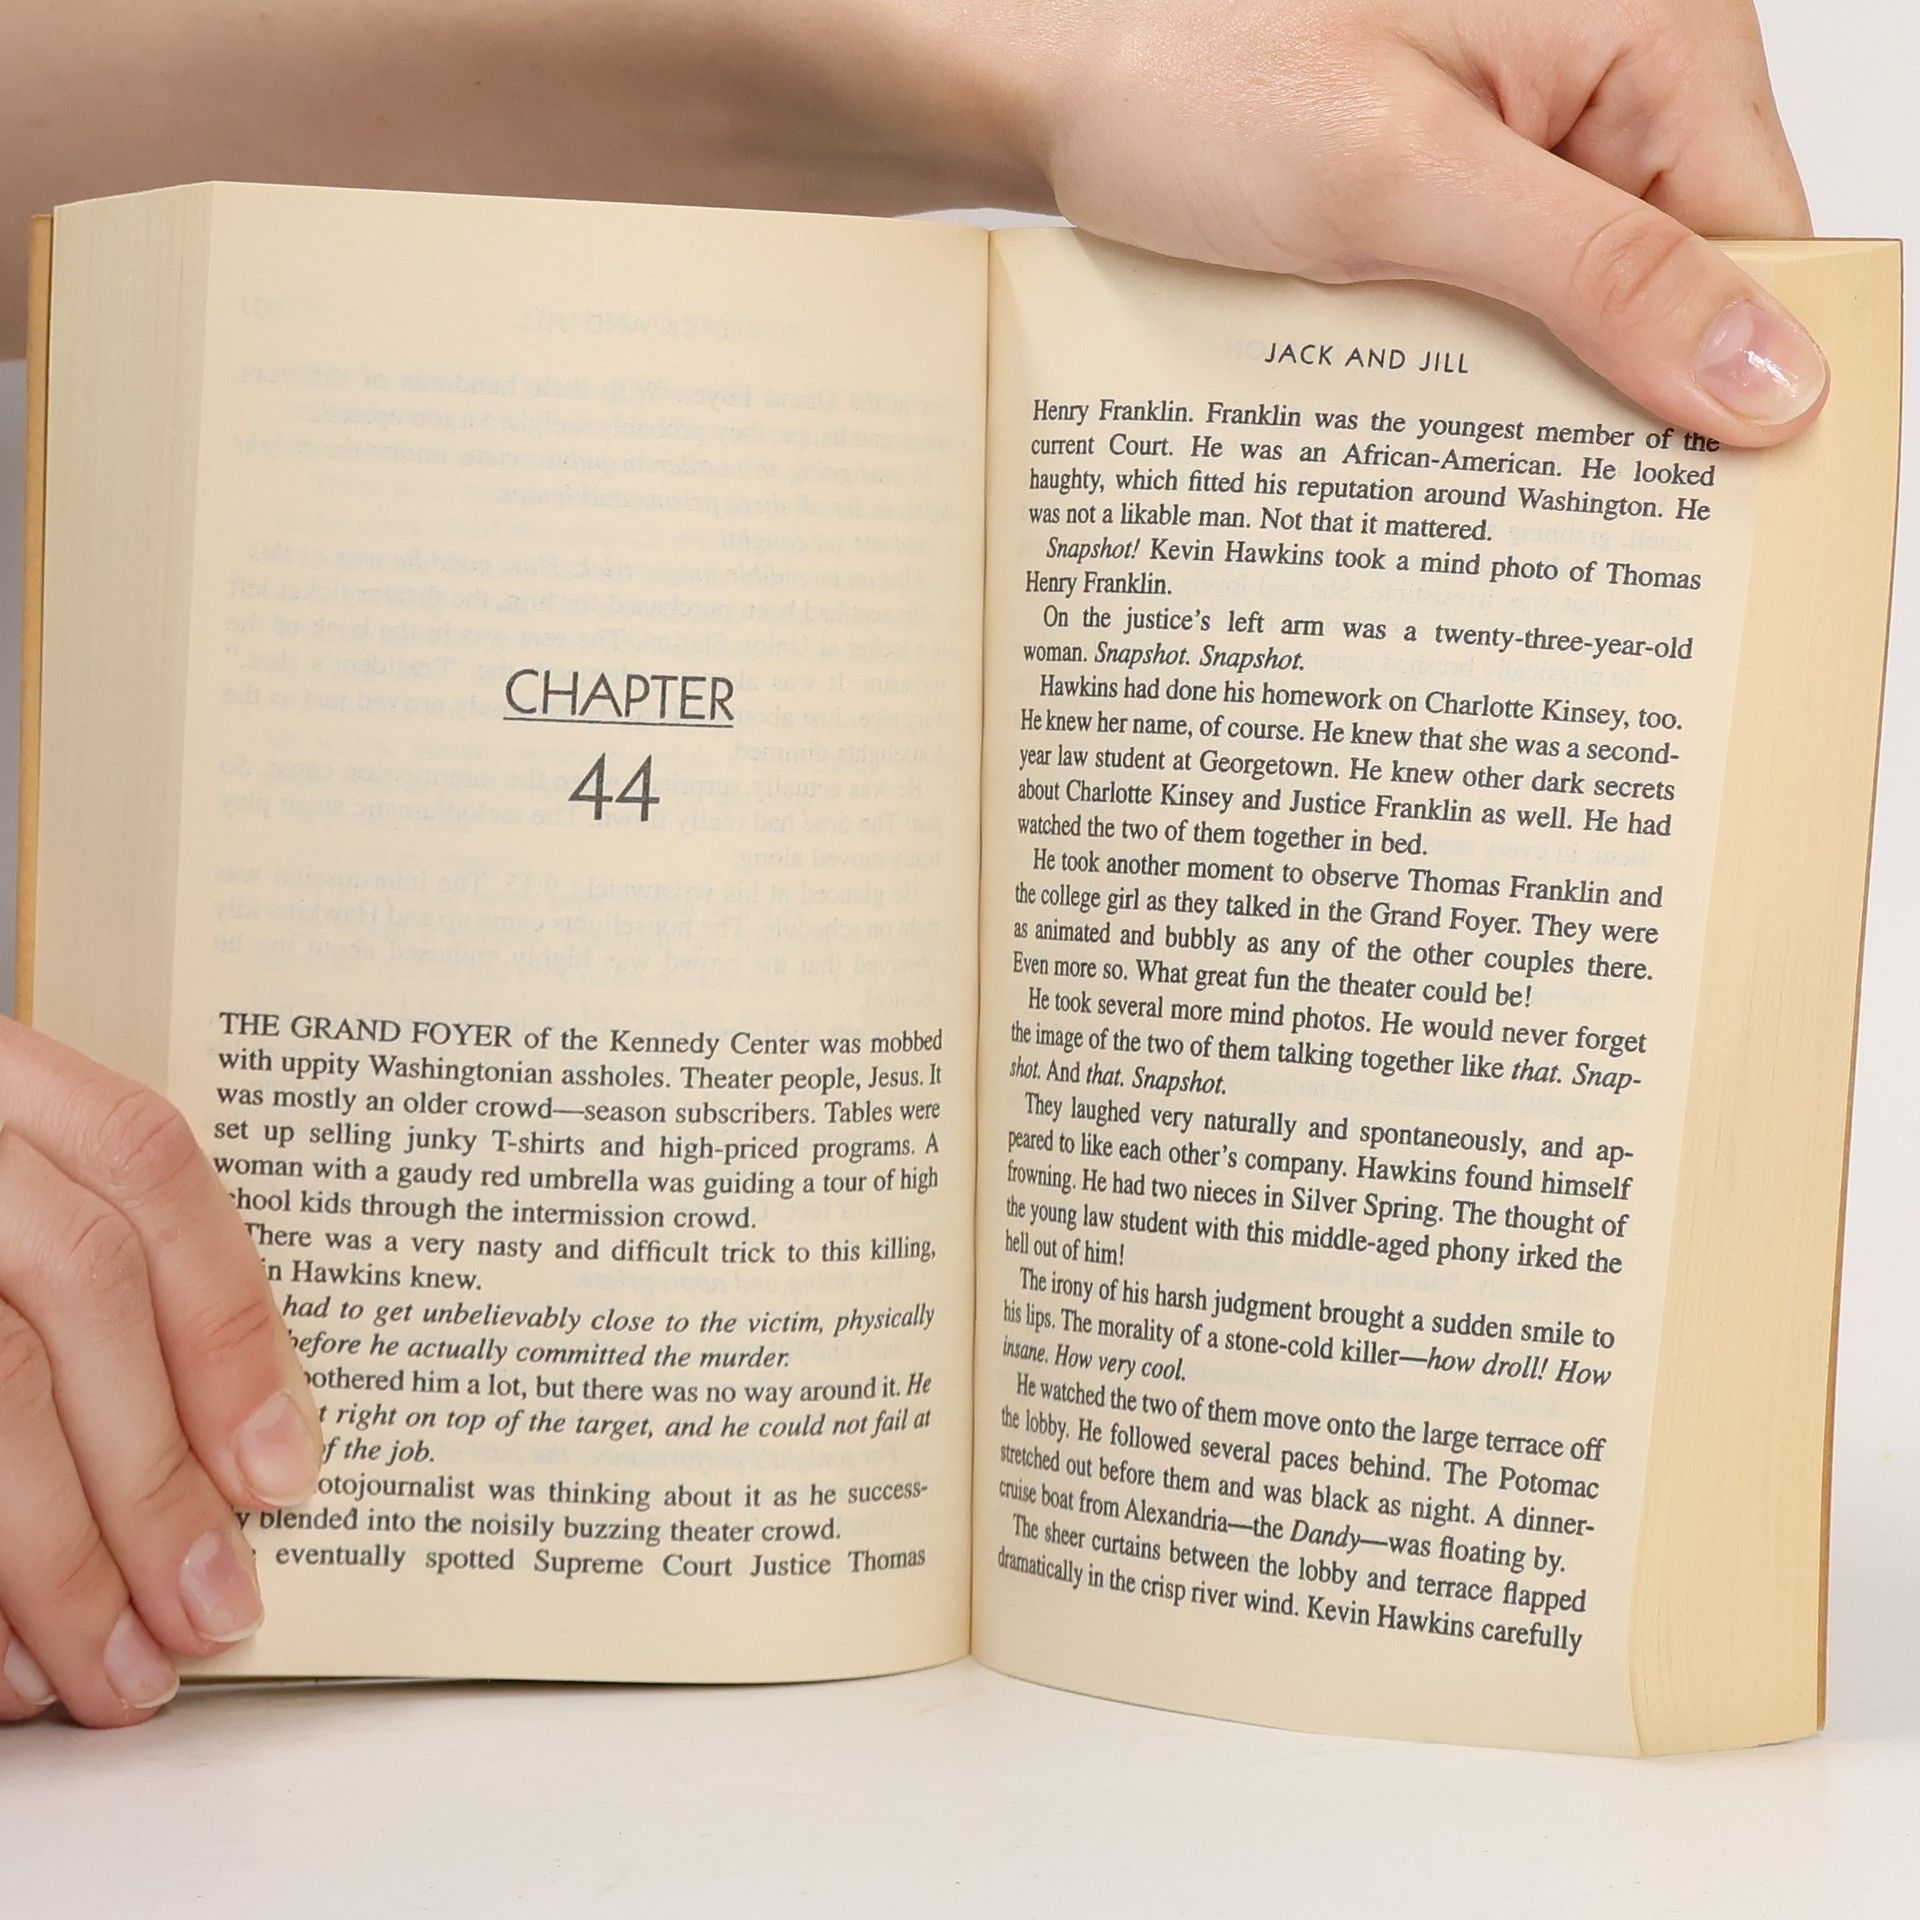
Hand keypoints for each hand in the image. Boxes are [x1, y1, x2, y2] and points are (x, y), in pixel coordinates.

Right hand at [0, 1019, 320, 1725]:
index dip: (228, 1320)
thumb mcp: (9, 1184)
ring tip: (114, 1671)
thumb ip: (88, 1272)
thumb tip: (236, 1451)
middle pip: (76, 1289)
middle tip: (213, 1610)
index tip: (280, 1466)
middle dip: (154, 1474)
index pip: (144, 1165)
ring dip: (57, 1557)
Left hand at [993, 0, 1821, 443]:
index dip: (1743, 380)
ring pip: (1590, 303)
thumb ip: (1591, 273)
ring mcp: (1523, 131)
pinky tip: (1431, 435)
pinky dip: (1477, 370)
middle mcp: (1600, 69)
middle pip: (1682, 280)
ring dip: (1543, 400)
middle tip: (1578, 543)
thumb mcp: (1399, 180)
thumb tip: (1768, 377)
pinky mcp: (1452, 183)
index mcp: (1640, 28)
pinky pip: (1509, 295)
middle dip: (1632, 406)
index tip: (1702, 518)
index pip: (1760, 237)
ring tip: (1487, 499)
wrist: (1043, 70)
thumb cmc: (1187, 73)